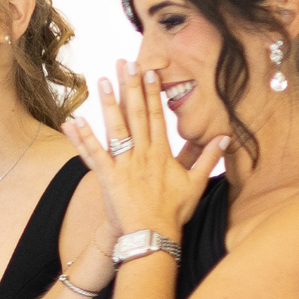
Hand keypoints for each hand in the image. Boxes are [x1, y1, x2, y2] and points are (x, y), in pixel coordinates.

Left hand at [64, 61, 230, 240]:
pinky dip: (83, 138)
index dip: (153, 93)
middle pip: (137, 114)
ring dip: (108, 104)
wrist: (153, 235)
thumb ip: (208, 158)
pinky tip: (74, 121)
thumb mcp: (195, 183)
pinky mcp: (108, 177)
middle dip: (131, 87)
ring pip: (115, 128)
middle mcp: (144, 154)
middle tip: (125, 63)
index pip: (158, 116)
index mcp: (162, 153)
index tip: (150, 71)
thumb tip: (224, 137)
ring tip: (102, 81)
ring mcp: (125, 164)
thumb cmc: (174, 211)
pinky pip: (94, 154)